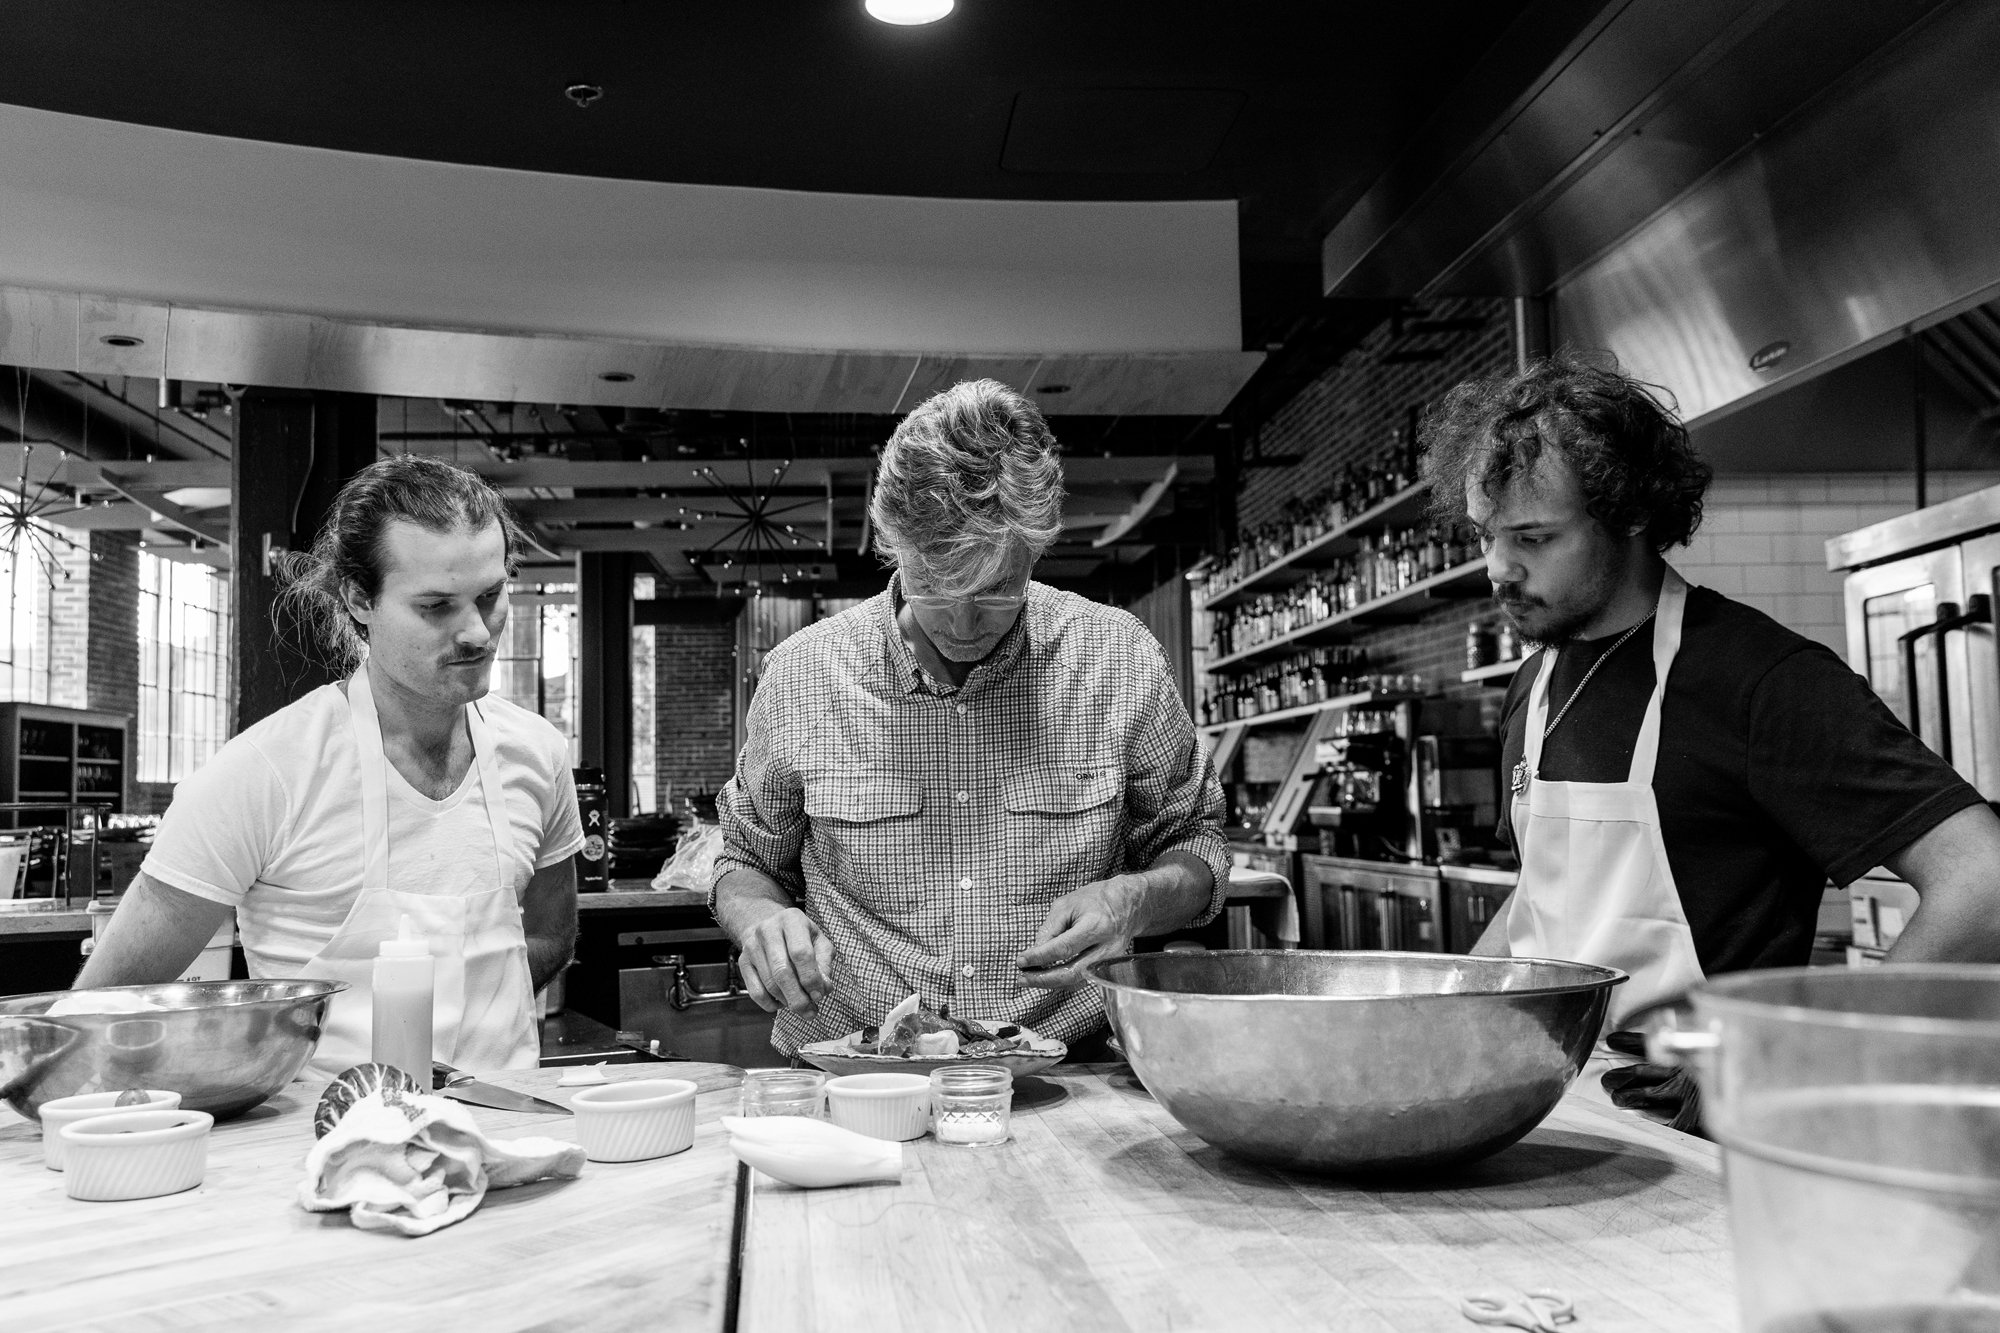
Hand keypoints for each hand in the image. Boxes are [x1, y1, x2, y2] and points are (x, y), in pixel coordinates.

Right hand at [734, 906, 835, 1014]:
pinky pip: (755, 992)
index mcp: (792, 920)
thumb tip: (824, 988)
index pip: (801, 953)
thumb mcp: (819, 942)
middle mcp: (768, 930)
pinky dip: (770, 1004)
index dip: (811, 978)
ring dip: (787, 1002)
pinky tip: (782, 1003)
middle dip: (798, 997)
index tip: (819, 995)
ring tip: (801, 1007)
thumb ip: (825, 964)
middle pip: (782, 972)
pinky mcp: (742, 962)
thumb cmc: (800, 937)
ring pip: (769, 984)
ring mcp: (752, 946)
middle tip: (810, 1011)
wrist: (767, 924)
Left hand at [1016, 873, 1155, 989]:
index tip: (1021, 960)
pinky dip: (1063, 980)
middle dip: (1043, 979)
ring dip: (1051, 983)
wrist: (1129, 904)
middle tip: (1022, 977)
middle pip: (1072, 973)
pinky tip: (1048, 977)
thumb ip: (1050, 928)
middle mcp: (1106, 947)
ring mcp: (1110, 960)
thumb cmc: (1097, 899)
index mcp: (1096, 926)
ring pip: (1077, 981)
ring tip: (1030, 978)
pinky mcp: (1108, 967)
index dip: (1039, 957)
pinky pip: (1083, 979)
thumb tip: (1035, 951)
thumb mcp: (1068, 904)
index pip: (1063, 948)